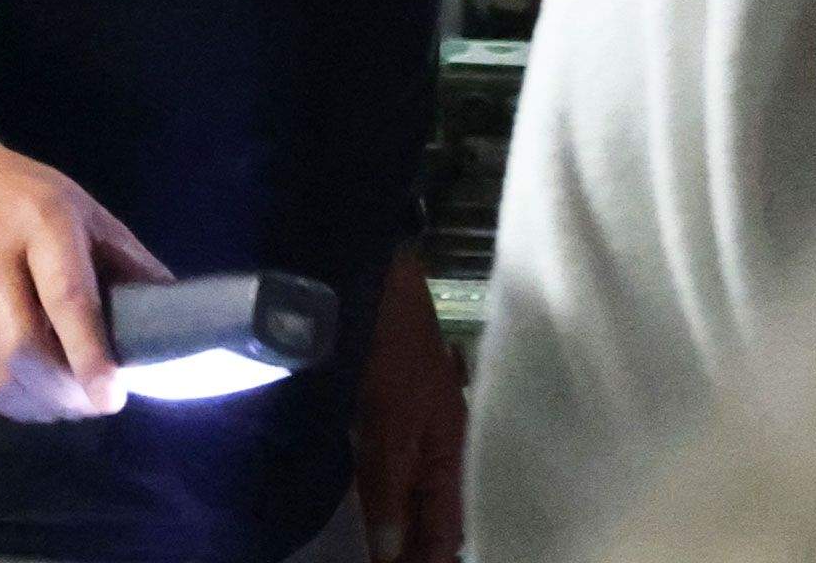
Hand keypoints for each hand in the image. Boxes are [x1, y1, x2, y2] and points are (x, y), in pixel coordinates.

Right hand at [0, 135, 170, 420]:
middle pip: (24, 348)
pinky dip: (11, 400)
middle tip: (96, 403)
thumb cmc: (23, 200)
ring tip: (69, 402)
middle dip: (67, 392)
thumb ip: (128, 263)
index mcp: (40, 220)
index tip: (112, 397)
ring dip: (41, 404)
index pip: (66, 297)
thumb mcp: (83, 211)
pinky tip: (34, 393)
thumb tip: (174, 318)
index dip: (90, 354)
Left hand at [353, 251, 464, 562]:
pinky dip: (379, 498)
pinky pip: (388, 472)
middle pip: (431, 518)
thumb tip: (390, 556)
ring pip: (409, 497)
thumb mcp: (389, 428)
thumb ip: (390, 493)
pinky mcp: (388, 414)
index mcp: (453, 453)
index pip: (447, 533)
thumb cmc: (391, 352)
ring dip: (394, 527)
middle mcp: (440, 448)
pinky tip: (362, 512)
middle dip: (410, 550)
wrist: (377, 280)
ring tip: (369, 554)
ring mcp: (415, 430)